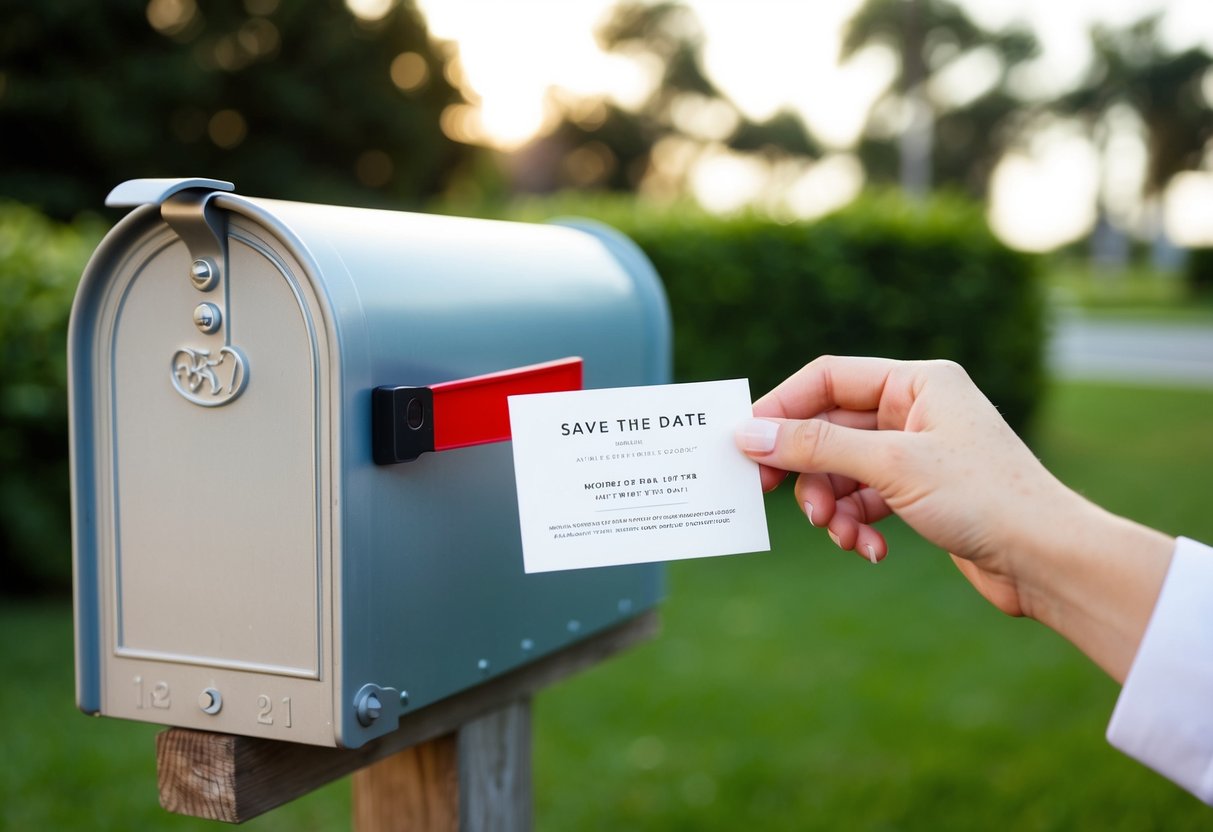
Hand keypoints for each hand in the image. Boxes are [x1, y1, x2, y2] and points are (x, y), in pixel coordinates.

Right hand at [734, 356, 1172, 678]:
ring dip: (832, 506)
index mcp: (917, 382)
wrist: (1048, 560)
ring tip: (840, 534)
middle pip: (830, 430)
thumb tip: (748, 434)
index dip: (782, 408)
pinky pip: (866, 500)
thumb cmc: (984, 498)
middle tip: (769, 494)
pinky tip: (871, 550)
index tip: (745, 443)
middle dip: (807, 470)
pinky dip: (858, 524)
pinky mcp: (920, 493)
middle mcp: (916, 410)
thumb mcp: (891, 466)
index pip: (828, 379)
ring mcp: (918, 453)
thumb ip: (816, 448)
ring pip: (843, 471)